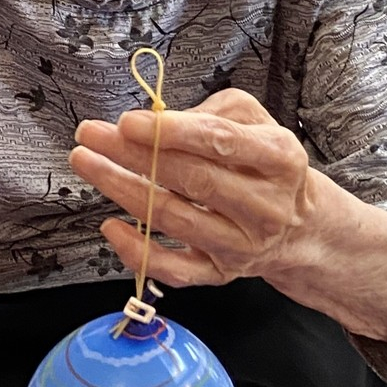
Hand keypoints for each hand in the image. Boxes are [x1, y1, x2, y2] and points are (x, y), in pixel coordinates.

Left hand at [70, 89, 315, 289]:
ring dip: (123, 191)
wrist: (298, 223)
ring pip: (176, 220)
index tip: (127, 122)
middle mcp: (266, 206)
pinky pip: (175, 270)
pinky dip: (139, 252)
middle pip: (193, 180)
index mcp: (280, 158)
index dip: (171, 131)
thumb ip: (212, 113)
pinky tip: (110, 227)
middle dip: (134, 155)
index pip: (221, 142)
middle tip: (91, 135)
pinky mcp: (221, 273)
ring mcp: (243, 244)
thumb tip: (157, 121)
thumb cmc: (262, 163)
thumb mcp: (254, 121)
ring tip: (88, 164)